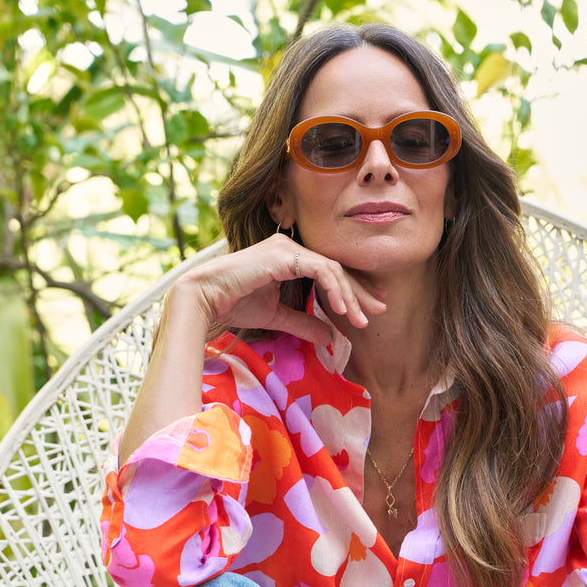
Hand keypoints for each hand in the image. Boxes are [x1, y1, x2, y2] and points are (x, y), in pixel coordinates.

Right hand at [170, 233, 386, 346]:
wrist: (206, 298)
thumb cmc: (234, 304)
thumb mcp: (277, 317)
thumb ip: (303, 323)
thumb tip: (330, 337)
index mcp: (290, 259)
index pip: (330, 272)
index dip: (352, 290)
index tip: (370, 309)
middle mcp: (291, 249)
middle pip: (336, 268)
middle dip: (360, 292)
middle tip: (380, 310)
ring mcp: (287, 248)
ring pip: (332, 269)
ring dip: (350, 295)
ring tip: (361, 319)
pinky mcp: (284, 255)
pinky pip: (320, 269)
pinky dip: (335, 288)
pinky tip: (343, 309)